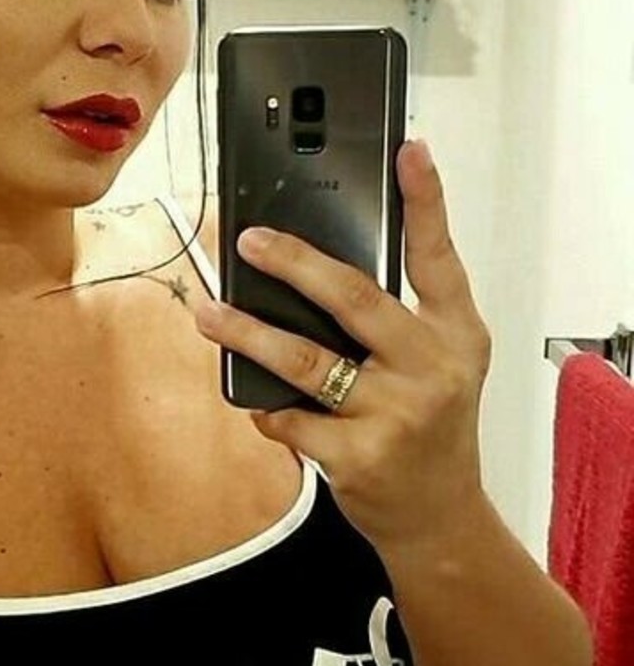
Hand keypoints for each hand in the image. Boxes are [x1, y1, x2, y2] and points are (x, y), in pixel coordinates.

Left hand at [193, 139, 492, 556]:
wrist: (438, 516)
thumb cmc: (429, 429)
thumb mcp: (439, 365)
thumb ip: (397, 318)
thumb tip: (311, 268)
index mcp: (455, 334)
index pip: (439, 256)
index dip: (426, 200)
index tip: (408, 149)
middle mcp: (431, 368)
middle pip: (354, 298)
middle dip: (294, 264)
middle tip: (249, 240)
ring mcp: (395, 413)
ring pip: (305, 361)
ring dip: (248, 334)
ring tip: (211, 315)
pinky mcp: (359, 456)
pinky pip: (290, 418)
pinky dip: (266, 410)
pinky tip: (260, 404)